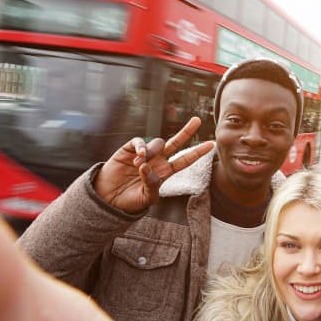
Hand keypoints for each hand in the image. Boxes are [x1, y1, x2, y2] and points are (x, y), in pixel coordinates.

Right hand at [94, 116, 214, 213]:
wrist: (109, 198)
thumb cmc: (130, 200)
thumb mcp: (146, 198)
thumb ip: (152, 184)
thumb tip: (147, 166)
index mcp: (166, 172)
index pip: (185, 160)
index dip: (197, 152)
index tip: (211, 144)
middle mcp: (158, 161)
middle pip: (176, 143)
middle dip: (187, 131)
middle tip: (197, 120)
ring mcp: (145, 154)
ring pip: (157, 143)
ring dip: (151, 152)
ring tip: (139, 165)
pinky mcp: (130, 149)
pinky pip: (140, 141)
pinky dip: (141, 146)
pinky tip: (138, 155)